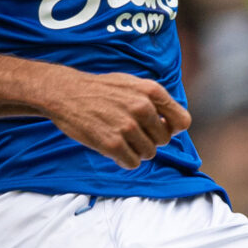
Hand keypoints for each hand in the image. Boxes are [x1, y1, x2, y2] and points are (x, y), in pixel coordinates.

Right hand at [37, 68, 191, 167]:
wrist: (65, 93)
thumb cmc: (101, 90)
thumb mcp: (133, 84)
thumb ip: (155, 101)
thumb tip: (173, 125)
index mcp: (152, 91)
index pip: (182, 121)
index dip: (172, 129)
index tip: (160, 129)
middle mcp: (142, 108)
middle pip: (164, 140)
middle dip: (150, 140)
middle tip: (132, 133)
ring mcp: (127, 127)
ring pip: (149, 153)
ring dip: (136, 150)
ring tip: (121, 139)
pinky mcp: (112, 144)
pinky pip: (132, 163)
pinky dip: (124, 160)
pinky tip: (113, 148)